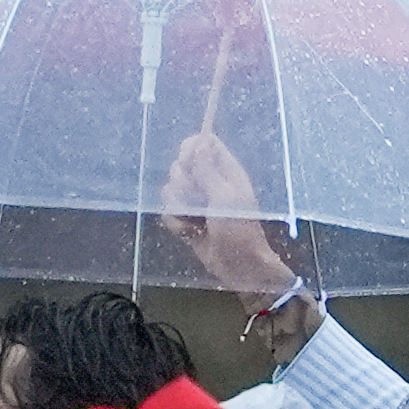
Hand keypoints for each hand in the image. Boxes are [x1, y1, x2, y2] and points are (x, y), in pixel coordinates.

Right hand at [160, 131, 295, 302]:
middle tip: (198, 198)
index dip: (190, 149)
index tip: (188, 163)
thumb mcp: (225, 197)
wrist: (239, 266)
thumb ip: (208, 170)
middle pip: (180, 166)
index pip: (203, 143)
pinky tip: (189, 232)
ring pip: (170, 190)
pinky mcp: (187, 219)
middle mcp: (209, 181)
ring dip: (179, 207)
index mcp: (226, 170)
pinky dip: (176, 223)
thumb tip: (198, 142)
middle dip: (182, 183)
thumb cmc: (240, 230)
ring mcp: (197, 201)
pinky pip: (168, 212)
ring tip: (196, 220)